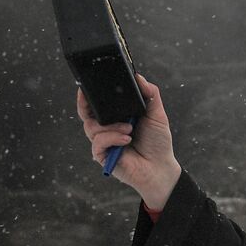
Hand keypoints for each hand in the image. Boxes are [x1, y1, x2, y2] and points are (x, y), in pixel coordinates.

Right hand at [77, 74, 181, 209]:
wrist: (160, 168)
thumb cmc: (157, 142)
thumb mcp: (156, 114)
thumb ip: (150, 94)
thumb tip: (139, 77)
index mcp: (116, 116)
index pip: (97, 103)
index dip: (88, 94)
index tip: (87, 84)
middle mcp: (107, 128)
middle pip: (85, 113)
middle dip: (85, 104)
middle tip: (90, 97)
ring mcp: (104, 142)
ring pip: (91, 127)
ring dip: (110, 125)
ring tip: (129, 128)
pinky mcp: (103, 156)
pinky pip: (98, 143)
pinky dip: (111, 138)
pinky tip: (126, 138)